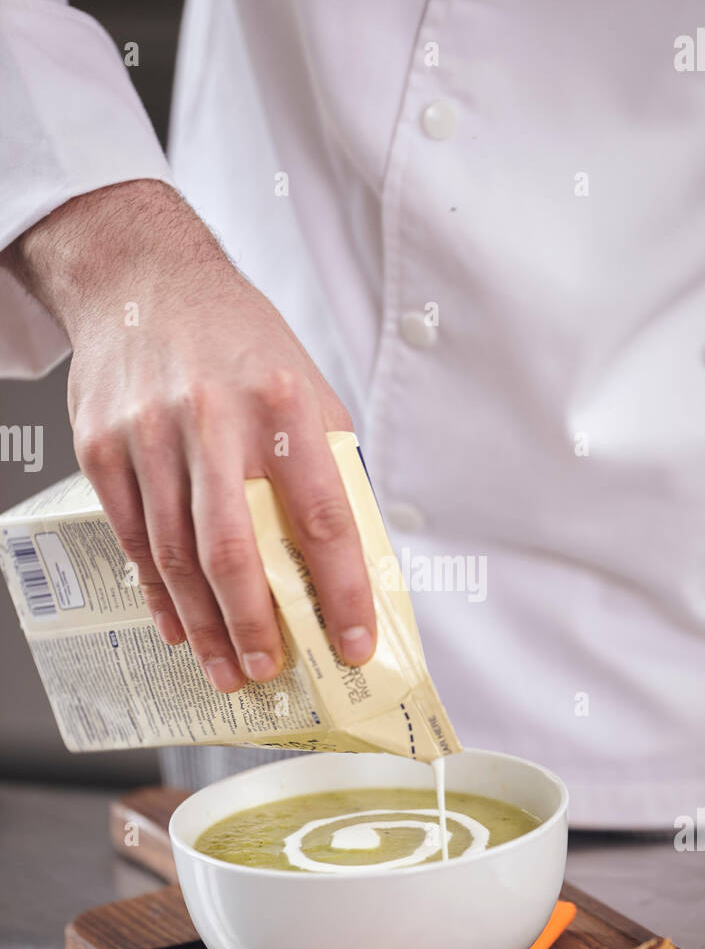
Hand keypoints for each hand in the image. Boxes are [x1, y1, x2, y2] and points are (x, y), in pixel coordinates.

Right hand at [5, 180, 376, 690]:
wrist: (144, 279)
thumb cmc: (238, 341)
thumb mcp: (306, 386)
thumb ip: (328, 466)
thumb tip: (353, 558)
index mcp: (284, 405)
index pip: (324, 519)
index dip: (343, 592)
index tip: (355, 642)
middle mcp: (215, 420)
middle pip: (234, 550)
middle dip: (255, 626)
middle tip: (269, 669)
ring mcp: (151, 435)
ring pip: (176, 557)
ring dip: (205, 625)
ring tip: (228, 666)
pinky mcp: (104, 448)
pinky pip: (133, 540)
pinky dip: (157, 593)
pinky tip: (179, 624)